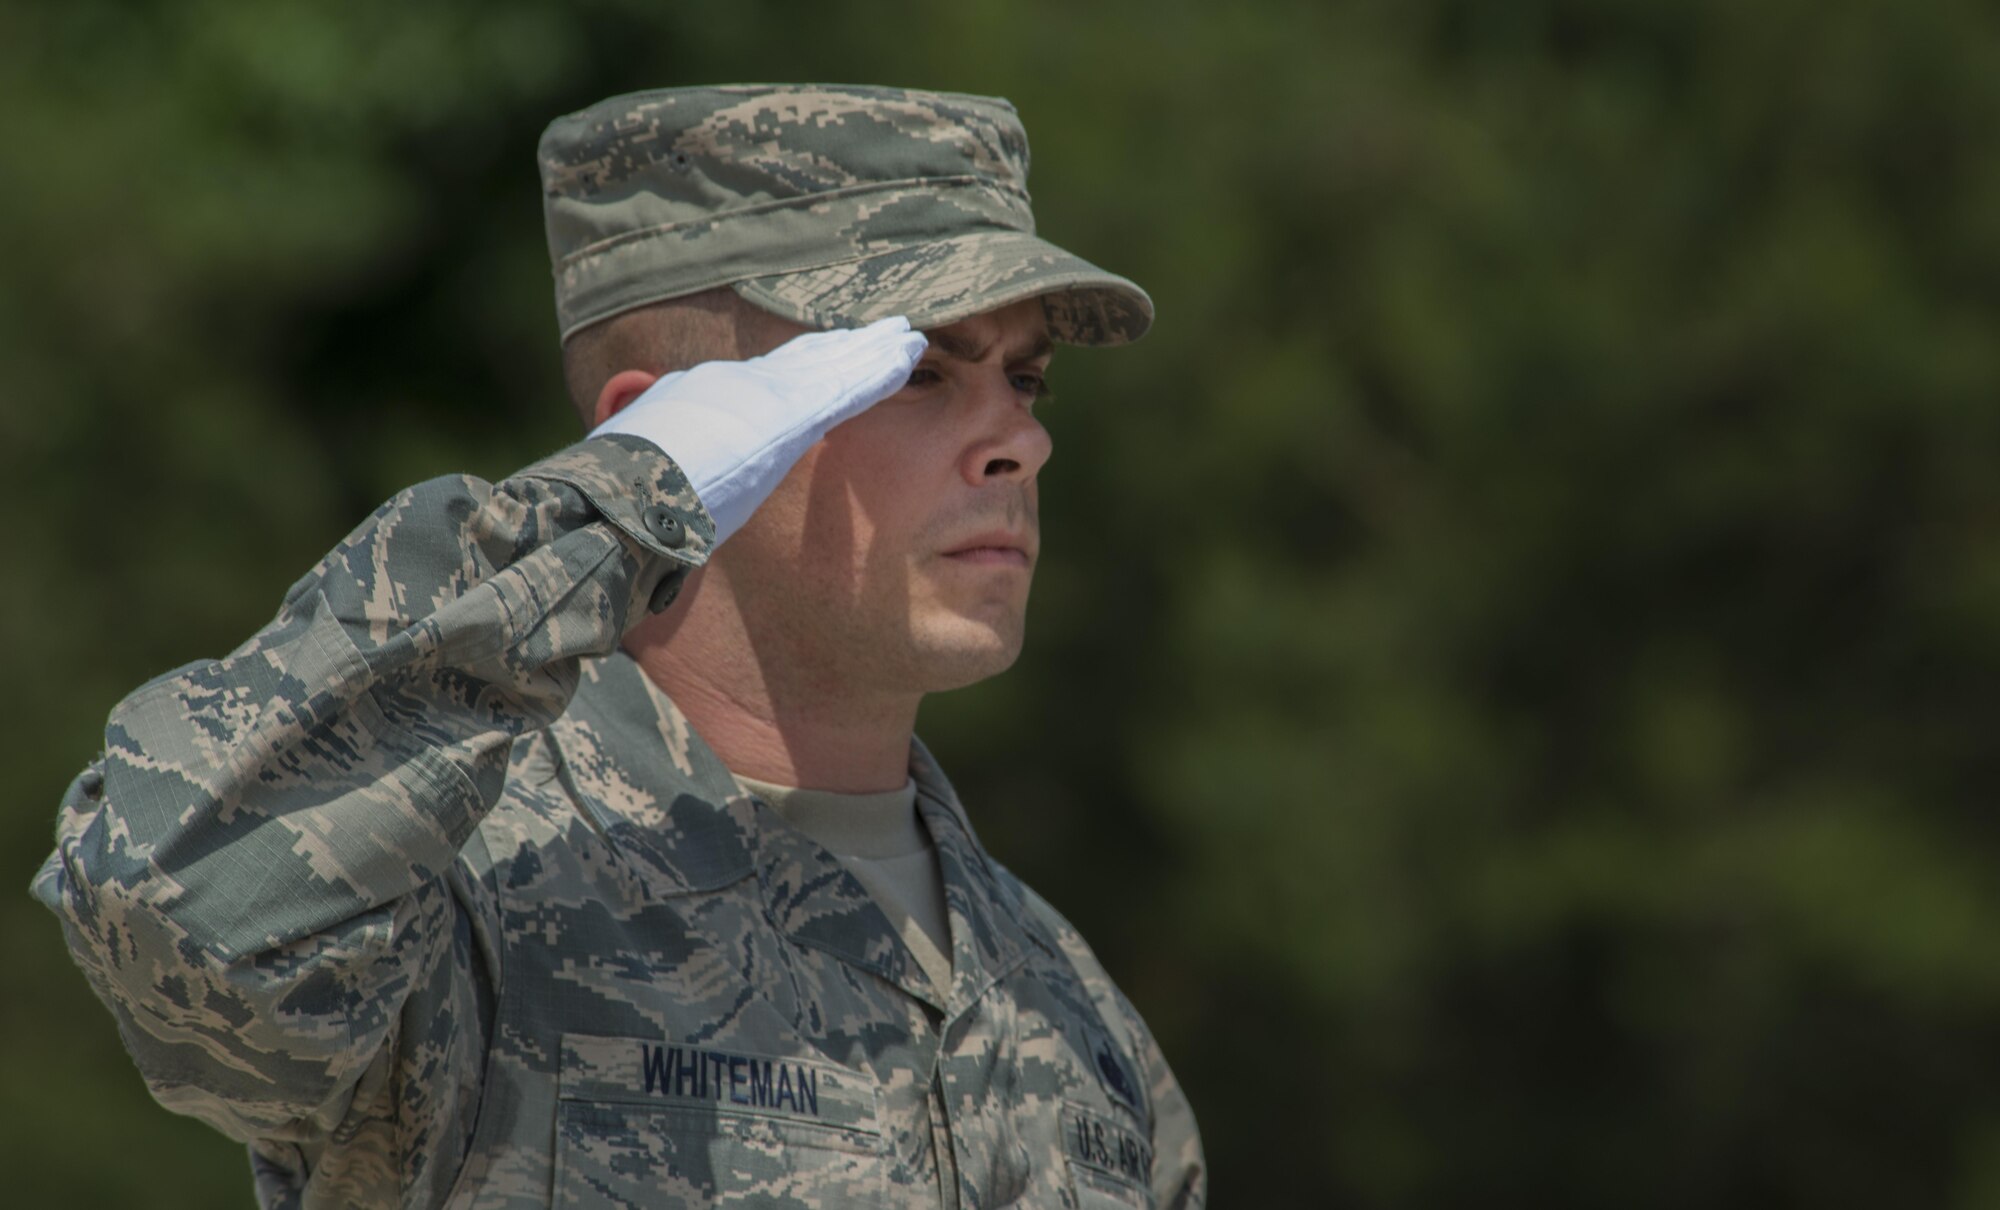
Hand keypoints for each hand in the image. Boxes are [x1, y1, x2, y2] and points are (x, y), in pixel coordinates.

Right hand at [590, 316, 927, 544]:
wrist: (615, 495)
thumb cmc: (617, 496)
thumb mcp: (635, 464)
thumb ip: (659, 456)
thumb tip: (653, 467)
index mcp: (700, 396)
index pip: (763, 375)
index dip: (801, 362)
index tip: (828, 351)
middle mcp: (733, 383)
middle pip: (802, 359)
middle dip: (842, 346)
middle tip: (882, 331)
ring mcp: (761, 395)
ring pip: (830, 364)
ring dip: (872, 351)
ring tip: (905, 337)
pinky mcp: (788, 416)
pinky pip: (845, 387)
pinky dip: (877, 372)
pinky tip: (906, 358)